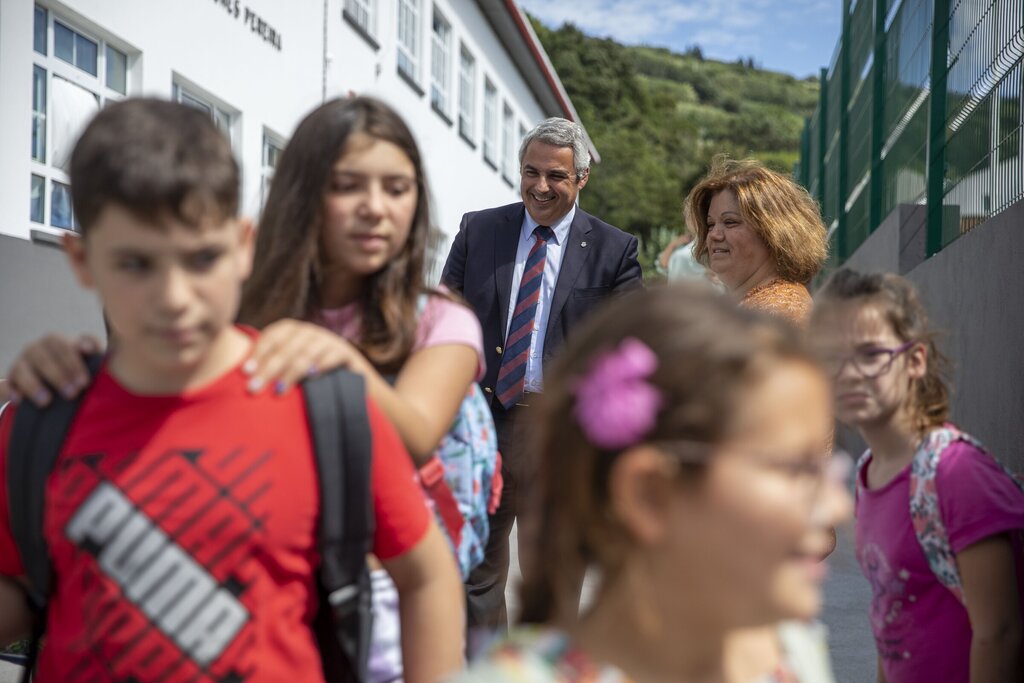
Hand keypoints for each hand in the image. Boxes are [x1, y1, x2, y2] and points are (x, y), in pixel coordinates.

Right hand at [1, 334, 102, 406]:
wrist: (50, 381)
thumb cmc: (75, 368)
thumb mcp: (86, 358)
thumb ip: (92, 349)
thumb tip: (92, 347)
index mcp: (56, 341)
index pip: (63, 346)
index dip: (74, 362)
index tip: (86, 381)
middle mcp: (36, 349)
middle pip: (44, 357)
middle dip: (59, 375)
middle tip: (74, 393)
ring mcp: (20, 364)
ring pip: (22, 369)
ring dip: (35, 385)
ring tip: (47, 401)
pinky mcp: (8, 380)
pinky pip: (4, 384)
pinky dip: (10, 390)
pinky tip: (19, 401)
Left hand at [243, 319, 368, 393]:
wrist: (352, 381)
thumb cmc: (312, 377)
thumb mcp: (290, 367)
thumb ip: (270, 365)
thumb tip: (241, 376)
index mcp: (292, 330)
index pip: (272, 337)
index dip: (258, 354)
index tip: (246, 373)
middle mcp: (309, 332)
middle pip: (285, 348)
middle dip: (269, 369)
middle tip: (255, 389)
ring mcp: (329, 341)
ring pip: (305, 354)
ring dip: (290, 374)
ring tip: (279, 392)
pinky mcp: (346, 352)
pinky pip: (330, 357)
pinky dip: (320, 367)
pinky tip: (310, 379)